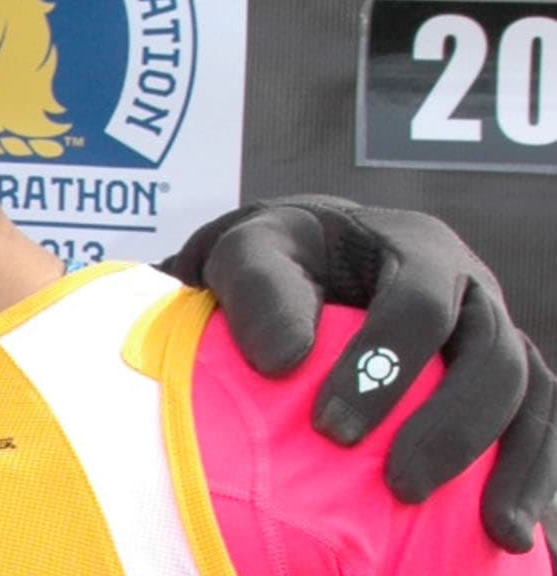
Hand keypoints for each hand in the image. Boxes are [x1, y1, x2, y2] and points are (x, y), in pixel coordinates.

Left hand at [160, 194, 555, 553]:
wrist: (307, 264)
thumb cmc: (276, 262)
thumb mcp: (248, 253)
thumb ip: (258, 290)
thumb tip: (282, 360)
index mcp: (415, 247)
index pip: (419, 304)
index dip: (384, 365)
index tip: (330, 428)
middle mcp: (471, 288)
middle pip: (492, 355)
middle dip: (452, 426)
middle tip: (401, 487)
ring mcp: (495, 333)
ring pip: (530, 394)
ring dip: (516, 463)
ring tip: (495, 530)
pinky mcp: (504, 380)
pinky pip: (538, 424)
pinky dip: (532, 474)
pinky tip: (511, 530)